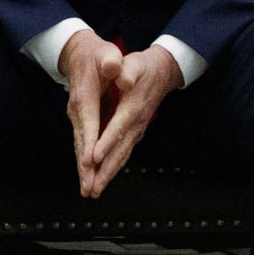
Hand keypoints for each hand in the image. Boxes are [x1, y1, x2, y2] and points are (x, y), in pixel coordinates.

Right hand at [58, 29, 121, 196]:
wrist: (79, 53)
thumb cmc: (96, 54)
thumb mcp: (107, 52)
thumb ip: (112, 61)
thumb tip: (117, 70)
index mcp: (85, 96)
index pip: (89, 123)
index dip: (91, 143)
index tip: (91, 162)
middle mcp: (78, 111)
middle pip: (82, 143)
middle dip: (85, 168)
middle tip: (89, 189)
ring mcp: (78, 117)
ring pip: (81, 148)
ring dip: (85, 170)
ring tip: (89, 191)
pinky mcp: (82, 121)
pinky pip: (85, 145)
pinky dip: (87, 162)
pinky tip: (91, 176)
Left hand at [84, 45, 182, 198]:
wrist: (162, 72)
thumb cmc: (143, 66)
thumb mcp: (134, 63)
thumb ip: (127, 71)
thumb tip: (122, 79)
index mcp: (132, 107)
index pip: (118, 127)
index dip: (106, 143)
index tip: (93, 158)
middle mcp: (136, 123)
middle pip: (120, 150)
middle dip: (105, 171)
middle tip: (92, 189)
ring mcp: (136, 130)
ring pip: (122, 156)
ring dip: (108, 174)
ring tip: (94, 191)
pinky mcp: (134, 132)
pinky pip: (123, 153)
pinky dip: (113, 167)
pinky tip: (104, 178)